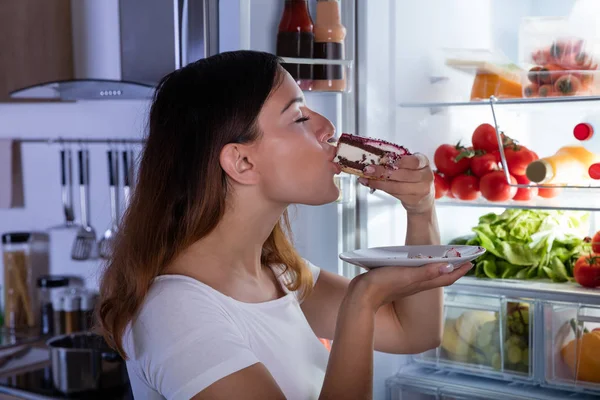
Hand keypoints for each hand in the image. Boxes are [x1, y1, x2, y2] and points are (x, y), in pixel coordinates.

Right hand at [350, 261, 472, 310]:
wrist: (361, 297)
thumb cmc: (383, 285)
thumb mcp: (407, 276)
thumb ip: (427, 272)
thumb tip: (449, 266)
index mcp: (422, 283)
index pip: (447, 276)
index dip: (460, 270)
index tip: (472, 261)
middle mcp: (417, 284)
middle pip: (440, 275)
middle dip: (453, 267)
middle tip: (462, 258)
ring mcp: (407, 283)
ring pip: (429, 275)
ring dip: (438, 266)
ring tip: (444, 258)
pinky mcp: (396, 281)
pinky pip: (415, 273)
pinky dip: (422, 267)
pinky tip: (416, 261)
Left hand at [358, 153, 433, 213]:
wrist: (423, 199)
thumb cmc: (414, 178)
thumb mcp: (411, 166)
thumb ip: (398, 161)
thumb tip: (375, 157)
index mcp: (424, 162)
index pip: (414, 161)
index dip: (401, 161)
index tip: (385, 159)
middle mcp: (425, 176)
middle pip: (402, 174)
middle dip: (382, 172)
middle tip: (368, 169)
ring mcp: (420, 190)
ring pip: (396, 186)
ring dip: (378, 182)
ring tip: (366, 178)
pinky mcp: (412, 200)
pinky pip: (393, 193)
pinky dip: (380, 188)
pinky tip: (370, 184)